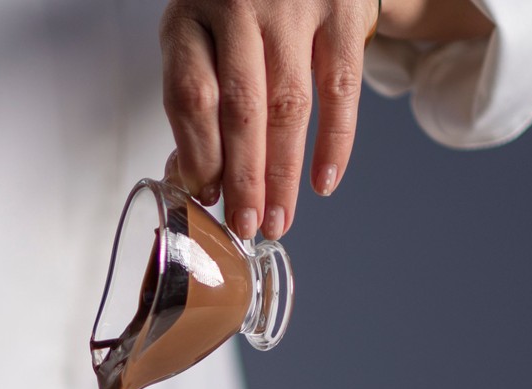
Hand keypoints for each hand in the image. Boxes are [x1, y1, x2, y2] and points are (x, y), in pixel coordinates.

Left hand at [160, 0, 377, 241]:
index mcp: (190, 16)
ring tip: (279, 217)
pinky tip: (323, 181)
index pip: (190, 98)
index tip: (207, 196)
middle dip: (244, 179)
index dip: (199, 156)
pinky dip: (334, 143)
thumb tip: (196, 182)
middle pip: (240, 109)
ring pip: (288, 106)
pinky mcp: (341, 11)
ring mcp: (293, 5)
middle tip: (247, 225)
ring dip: (284, 173)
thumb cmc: (241, 7)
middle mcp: (238, 5)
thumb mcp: (200, 37)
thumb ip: (196, 98)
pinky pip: (340, 90)